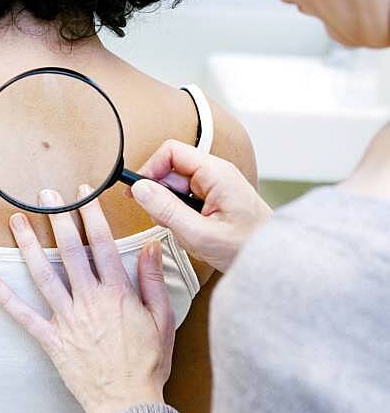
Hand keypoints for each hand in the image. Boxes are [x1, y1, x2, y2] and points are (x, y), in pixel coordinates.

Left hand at [0, 186, 174, 412]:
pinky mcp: (52, 340)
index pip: (101, 243)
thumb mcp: (162, 319)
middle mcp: (89, 300)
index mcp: (117, 293)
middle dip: (58, 218)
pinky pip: (25, 317)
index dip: (91, 215)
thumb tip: (151, 246)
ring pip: (43, 275)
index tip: (83, 194)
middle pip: (69, 251)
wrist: (128, 404)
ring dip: (28, 245)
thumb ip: (152, 280)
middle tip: (46, 195)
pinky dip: (6, 299)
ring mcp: (67, 319)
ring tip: (16, 220)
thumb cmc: (148, 364)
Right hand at [130, 140, 271, 273]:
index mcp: (215, 173)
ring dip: (173, 211)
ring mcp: (216, 185)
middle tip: (166, 222)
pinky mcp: (215, 197)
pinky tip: (195, 233)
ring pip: (177, 188)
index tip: (137, 192)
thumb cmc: (247, 247)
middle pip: (171, 171)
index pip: (170, 151)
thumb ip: (167, 210)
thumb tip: (140, 189)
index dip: (150, 168)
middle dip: (161, 197)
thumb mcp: (200, 233)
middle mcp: (215, 173)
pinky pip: (187, 200)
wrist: (275, 260)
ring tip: (187, 232)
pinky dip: (183, 217)